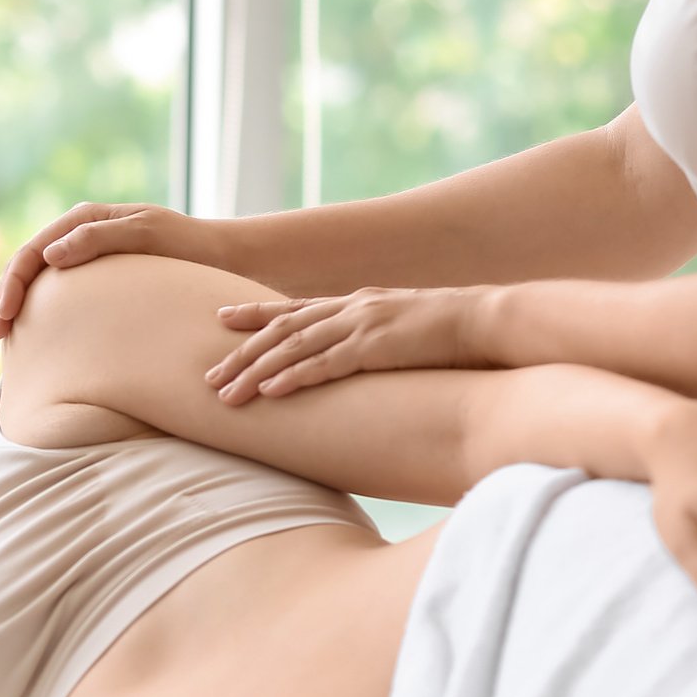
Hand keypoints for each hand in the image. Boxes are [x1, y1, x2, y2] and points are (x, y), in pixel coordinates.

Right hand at [0, 201, 212, 341]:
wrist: (225, 261)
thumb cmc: (193, 248)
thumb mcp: (150, 236)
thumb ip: (100, 238)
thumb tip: (50, 255)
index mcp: (84, 219)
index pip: (32, 252)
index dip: (11, 285)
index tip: (3, 317)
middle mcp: (78, 237)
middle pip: (25, 269)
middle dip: (2, 301)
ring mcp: (85, 261)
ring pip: (36, 286)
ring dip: (12, 311)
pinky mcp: (96, 284)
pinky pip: (56, 299)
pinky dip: (36, 317)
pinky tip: (26, 340)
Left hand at [206, 286, 494, 404]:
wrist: (488, 320)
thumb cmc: (452, 332)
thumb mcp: (402, 331)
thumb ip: (375, 340)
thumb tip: (360, 358)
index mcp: (356, 304)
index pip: (294, 308)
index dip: (255, 313)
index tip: (222, 316)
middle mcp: (351, 309)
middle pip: (281, 330)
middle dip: (241, 353)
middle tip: (208, 375)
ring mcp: (361, 325)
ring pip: (292, 348)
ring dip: (256, 372)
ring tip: (225, 393)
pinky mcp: (375, 347)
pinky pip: (324, 364)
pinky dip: (293, 377)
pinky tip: (269, 392)